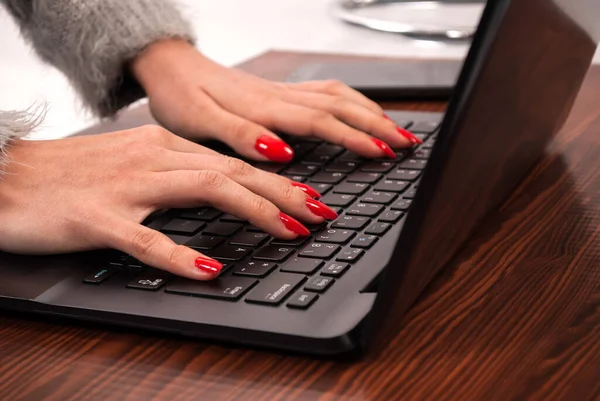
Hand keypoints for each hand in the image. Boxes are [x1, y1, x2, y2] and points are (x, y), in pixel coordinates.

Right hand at [0, 126, 335, 278]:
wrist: (6, 175)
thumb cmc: (71, 176)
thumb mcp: (134, 163)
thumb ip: (176, 174)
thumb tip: (222, 189)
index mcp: (162, 145)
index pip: (233, 162)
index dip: (279, 182)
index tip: (312, 199)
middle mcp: (152, 157)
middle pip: (232, 172)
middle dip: (284, 195)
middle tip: (321, 215)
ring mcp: (126, 185)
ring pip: (204, 190)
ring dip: (254, 212)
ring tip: (290, 233)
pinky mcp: (97, 217)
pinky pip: (146, 238)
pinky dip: (180, 254)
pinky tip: (209, 268)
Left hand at [131, 40, 420, 162]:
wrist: (166, 66)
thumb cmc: (178, 97)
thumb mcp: (199, 122)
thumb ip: (240, 136)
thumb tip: (282, 152)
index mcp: (264, 108)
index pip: (321, 121)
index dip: (354, 138)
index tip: (383, 154)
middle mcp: (279, 97)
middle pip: (340, 106)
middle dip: (377, 125)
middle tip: (407, 144)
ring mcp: (280, 92)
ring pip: (336, 96)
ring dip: (369, 112)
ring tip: (395, 130)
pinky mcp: (275, 93)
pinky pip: (323, 92)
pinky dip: (349, 102)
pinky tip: (356, 112)